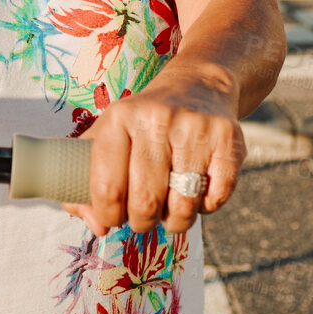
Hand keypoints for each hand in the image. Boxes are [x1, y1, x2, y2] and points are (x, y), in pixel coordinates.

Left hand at [65, 65, 245, 237]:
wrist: (197, 87)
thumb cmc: (142, 124)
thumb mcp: (106, 138)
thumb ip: (85, 183)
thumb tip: (98, 227)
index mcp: (120, 117)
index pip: (108, 187)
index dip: (108, 215)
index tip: (113, 218)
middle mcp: (157, 118)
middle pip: (145, 202)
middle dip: (142, 223)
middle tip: (144, 218)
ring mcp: (196, 127)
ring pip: (183, 207)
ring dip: (175, 220)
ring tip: (169, 208)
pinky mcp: (228, 138)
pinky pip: (216, 199)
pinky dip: (206, 207)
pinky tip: (197, 190)